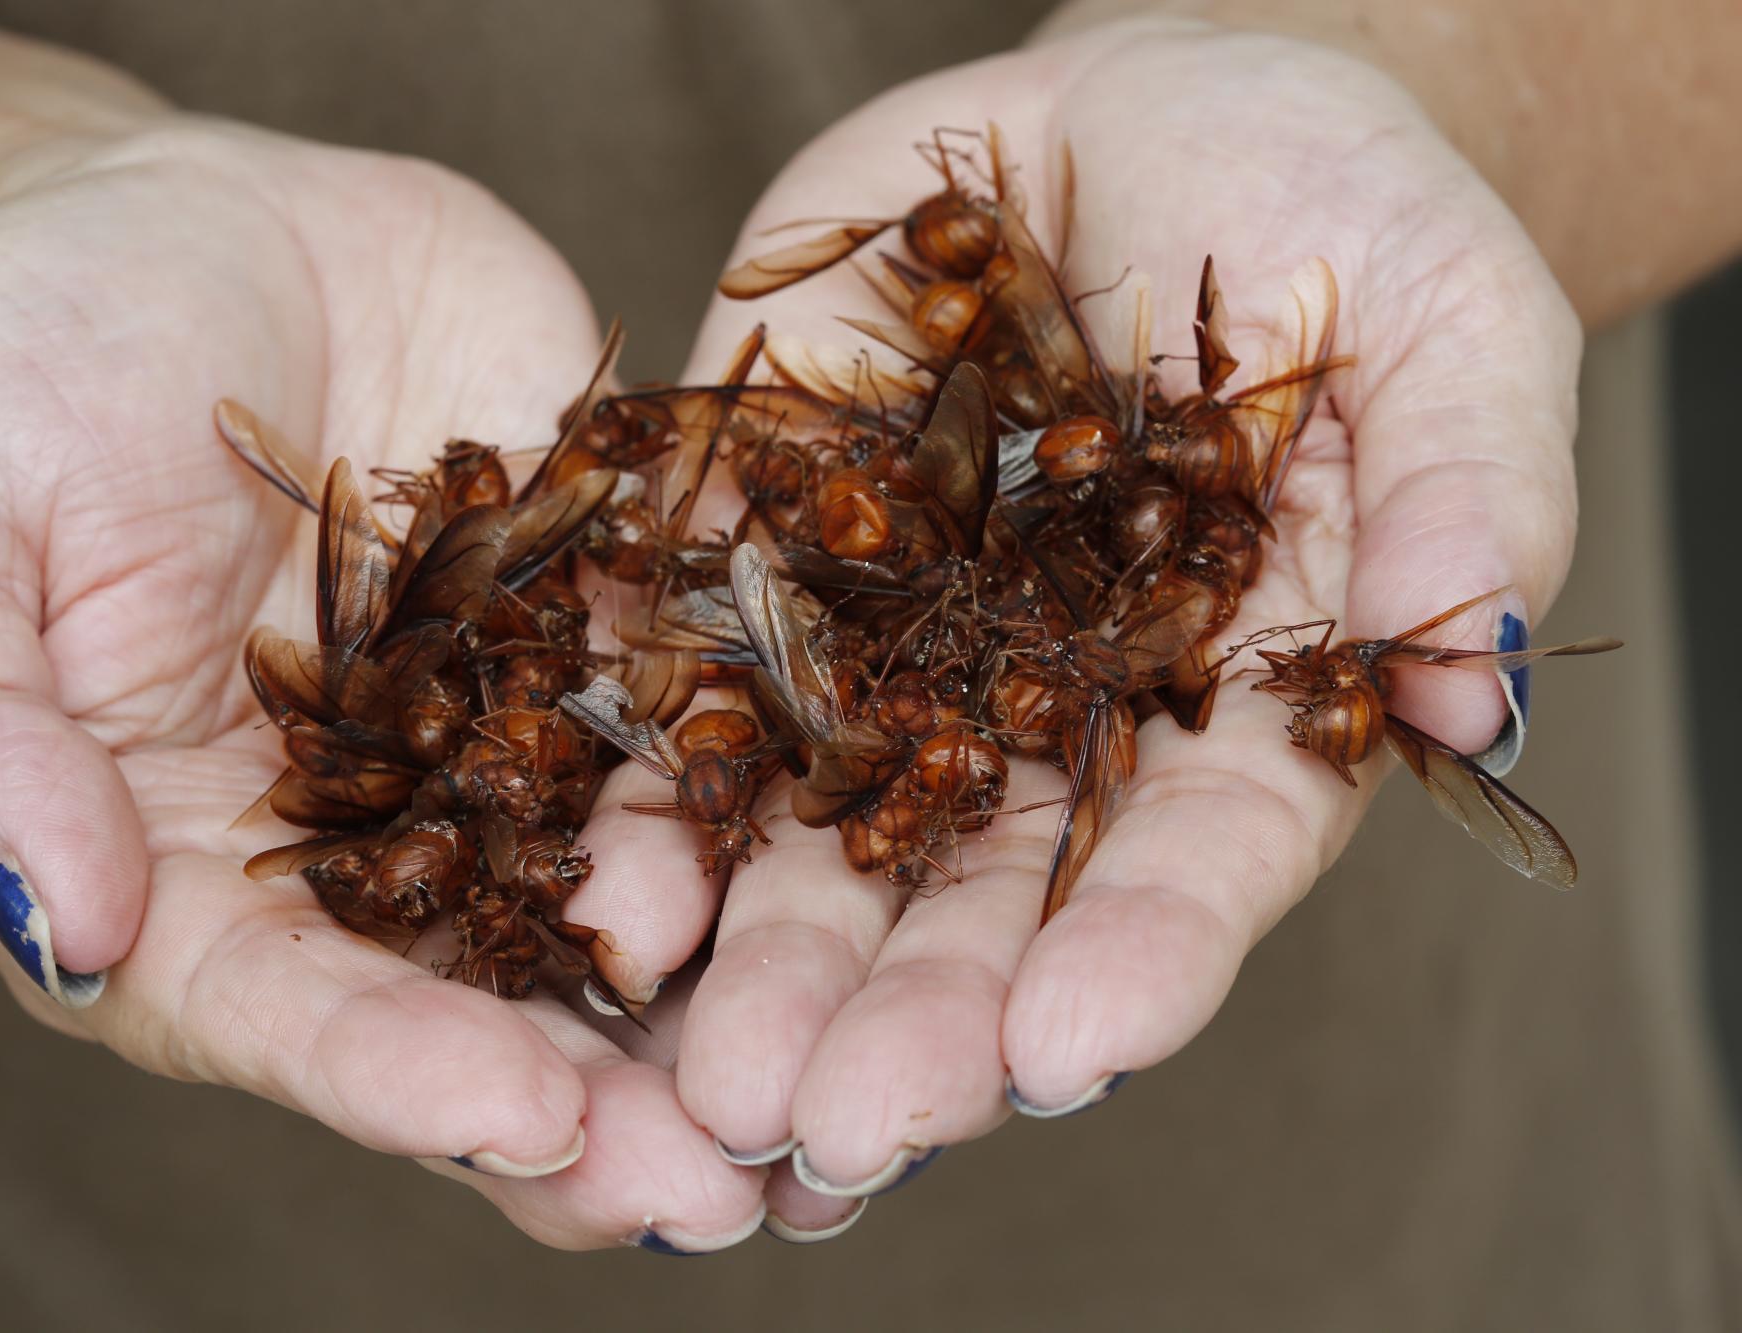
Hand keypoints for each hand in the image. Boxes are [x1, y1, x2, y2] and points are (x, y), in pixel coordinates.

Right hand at [0, 119, 762, 1250]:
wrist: (161, 223)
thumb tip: (59, 920)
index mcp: (196, 871)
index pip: (295, 1012)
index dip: (405, 1076)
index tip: (530, 1122)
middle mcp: (373, 836)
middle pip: (491, 996)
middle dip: (615, 1097)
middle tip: (744, 1185)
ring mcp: (505, 729)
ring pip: (629, 882)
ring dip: (737, 981)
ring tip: (853, 1063)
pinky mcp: (606, 614)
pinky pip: (706, 696)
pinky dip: (785, 767)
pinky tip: (883, 828)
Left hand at [563, 16, 1579, 1218]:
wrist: (1133, 122)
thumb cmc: (1329, 207)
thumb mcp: (1446, 315)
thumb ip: (1468, 491)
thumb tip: (1480, 686)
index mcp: (1224, 700)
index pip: (1193, 860)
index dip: (1136, 955)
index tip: (1065, 1051)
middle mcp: (1047, 714)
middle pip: (981, 892)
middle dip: (912, 1016)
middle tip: (837, 1128)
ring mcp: (897, 650)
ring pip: (821, 836)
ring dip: (760, 960)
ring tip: (703, 1078)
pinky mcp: (765, 563)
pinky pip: (695, 690)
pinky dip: (648, 794)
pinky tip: (603, 897)